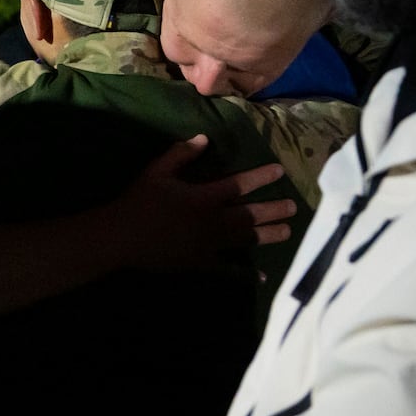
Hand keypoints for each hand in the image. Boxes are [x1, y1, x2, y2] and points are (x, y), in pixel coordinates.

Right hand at [114, 135, 295, 270]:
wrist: (121, 237)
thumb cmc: (139, 201)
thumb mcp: (156, 171)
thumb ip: (181, 154)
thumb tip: (204, 138)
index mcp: (203, 197)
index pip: (239, 184)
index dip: (260, 177)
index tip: (280, 171)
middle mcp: (212, 221)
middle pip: (250, 215)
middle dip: (273, 210)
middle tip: (293, 207)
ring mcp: (209, 245)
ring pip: (246, 239)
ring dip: (268, 235)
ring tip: (287, 232)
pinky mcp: (201, 263)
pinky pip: (229, 269)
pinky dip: (246, 273)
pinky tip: (263, 276)